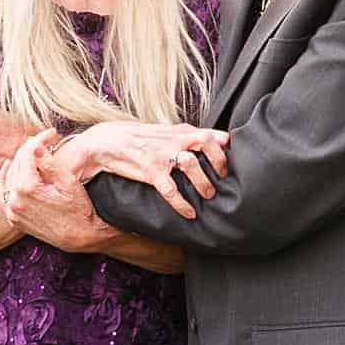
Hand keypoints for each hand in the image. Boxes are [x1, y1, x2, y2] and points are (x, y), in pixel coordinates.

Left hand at [0, 130, 110, 251]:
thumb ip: (48, 162)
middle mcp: (15, 200)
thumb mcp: (67, 181)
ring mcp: (12, 210)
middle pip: (18, 162)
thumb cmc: (78, 208)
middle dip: (32, 147)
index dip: (41, 139)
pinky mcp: (14, 218)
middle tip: (48, 138)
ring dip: (23, 160)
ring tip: (37, 150)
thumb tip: (34, 146)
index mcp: (26, 188)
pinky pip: (5, 192)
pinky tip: (9, 166)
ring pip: (11, 175)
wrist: (80, 236)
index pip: (28, 153)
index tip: (53, 133)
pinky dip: (7, 178)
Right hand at [78, 121, 230, 221]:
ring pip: (190, 164)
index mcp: (181, 131)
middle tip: (223, 176)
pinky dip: (182, 204)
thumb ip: (188, 137)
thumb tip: (211, 143)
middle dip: (219, 160)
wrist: (109, 140)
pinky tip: (190, 213)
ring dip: (203, 182)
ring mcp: (163, 155)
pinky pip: (169, 190)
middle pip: (206, 142)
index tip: (234, 160)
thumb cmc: (142, 138)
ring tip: (209, 195)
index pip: (212, 133)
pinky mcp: (150, 172)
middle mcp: (174, 140)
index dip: (226, 146)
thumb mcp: (168, 132)